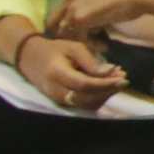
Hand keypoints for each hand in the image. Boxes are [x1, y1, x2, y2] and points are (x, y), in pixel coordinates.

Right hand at [11, 31, 127, 109]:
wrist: (29, 58)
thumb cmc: (53, 50)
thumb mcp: (72, 47)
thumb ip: (90, 61)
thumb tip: (110, 72)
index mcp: (56, 73)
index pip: (85, 85)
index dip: (106, 84)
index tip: (123, 79)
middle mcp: (55, 90)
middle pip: (87, 98)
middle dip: (108, 91)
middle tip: (123, 79)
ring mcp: (56, 99)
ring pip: (86, 105)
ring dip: (105, 96)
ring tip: (116, 81)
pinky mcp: (60, 103)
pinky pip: (82, 105)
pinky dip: (97, 98)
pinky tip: (106, 87)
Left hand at [47, 0, 153, 40]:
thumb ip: (86, 7)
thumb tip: (84, 26)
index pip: (58, 13)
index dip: (65, 26)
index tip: (79, 35)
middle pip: (53, 23)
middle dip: (66, 36)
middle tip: (83, 42)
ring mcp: (72, 7)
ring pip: (65, 33)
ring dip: (80, 42)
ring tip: (97, 45)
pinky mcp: (79, 19)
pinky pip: (78, 38)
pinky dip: (91, 45)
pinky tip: (103, 45)